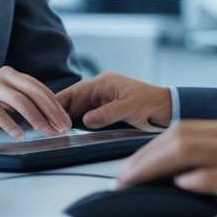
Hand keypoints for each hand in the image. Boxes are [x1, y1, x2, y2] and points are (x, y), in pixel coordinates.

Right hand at [0, 66, 71, 139]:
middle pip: (32, 92)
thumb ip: (25, 102)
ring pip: (18, 100)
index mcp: (13, 75)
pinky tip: (20, 135)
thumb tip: (53, 119)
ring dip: (35, 117)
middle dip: (50, 111)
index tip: (66, 121)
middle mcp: (3, 77)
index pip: (40, 88)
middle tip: (60, 128)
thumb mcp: (7, 98)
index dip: (55, 105)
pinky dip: (11, 125)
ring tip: (45, 132)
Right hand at [56, 72, 171, 130]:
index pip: (75, 92)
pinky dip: (80, 125)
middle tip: (49, 126)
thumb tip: (86, 121)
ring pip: (79, 110)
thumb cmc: (152, 103)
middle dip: (61, 113)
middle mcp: (101, 91)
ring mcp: (104, 101)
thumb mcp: (129, 107)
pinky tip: (74, 134)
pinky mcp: (108, 112)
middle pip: (74, 101)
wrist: (168, 109)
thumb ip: (106, 114)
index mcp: (104, 83)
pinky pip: (89, 118)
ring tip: (57, 132)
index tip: (48, 112)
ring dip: (70, 120)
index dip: (60, 102)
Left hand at [116, 111, 216, 214]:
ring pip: (187, 151)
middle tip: (122, 173)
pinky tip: (177, 186)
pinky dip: (194, 179)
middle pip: (178, 135)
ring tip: (132, 181)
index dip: (157, 141)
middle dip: (144, 155)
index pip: (189, 127)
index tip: (139, 157)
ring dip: (153, 166)